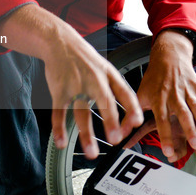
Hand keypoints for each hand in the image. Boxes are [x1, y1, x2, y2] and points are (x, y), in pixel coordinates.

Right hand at [42, 26, 143, 158]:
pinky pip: (59, 112)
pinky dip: (59, 128)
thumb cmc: (85, 59)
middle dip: (111, 121)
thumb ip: (116, 89)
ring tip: (91, 152)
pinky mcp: (59, 90)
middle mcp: (94, 80)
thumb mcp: (105, 67)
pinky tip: (61, 143)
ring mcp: (76, 85)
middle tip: (115, 140)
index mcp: (109, 75)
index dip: (132, 109)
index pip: (125, 93)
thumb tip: (131, 115)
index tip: (137, 124)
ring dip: (86, 134)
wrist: (60, 41)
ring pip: (81, 112)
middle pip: (105, 102)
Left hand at [135, 30, 195, 161]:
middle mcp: (174, 96)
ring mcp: (188, 91)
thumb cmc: (153, 79)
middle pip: (182, 114)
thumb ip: (132, 115)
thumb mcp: (139, 95)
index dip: (165, 136)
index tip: (168, 152)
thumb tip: (119, 133)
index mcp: (158, 99)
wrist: (168, 56)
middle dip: (190, 130)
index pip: (161, 120)